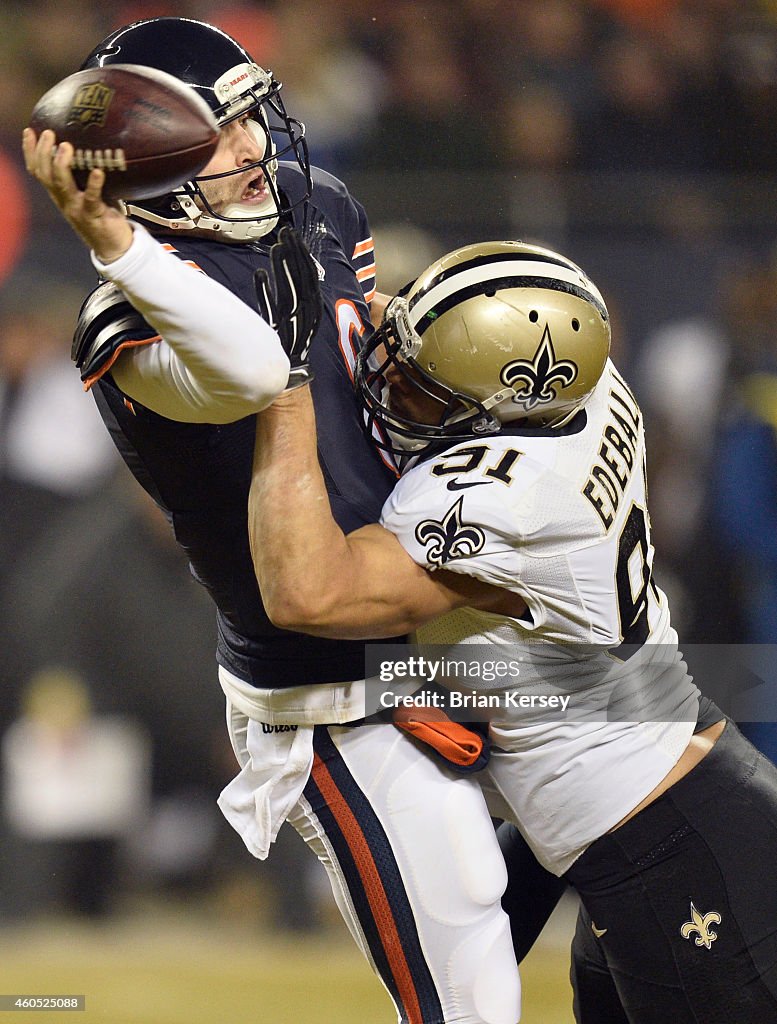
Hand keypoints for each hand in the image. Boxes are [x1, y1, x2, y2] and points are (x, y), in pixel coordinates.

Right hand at [22, 127, 132, 262]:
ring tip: (66, 146)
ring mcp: (77, 208)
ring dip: (61, 164)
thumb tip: (95, 145)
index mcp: (60, 195)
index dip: (31, 152)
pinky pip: (92, 199)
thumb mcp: (90, 193)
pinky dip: (94, 184)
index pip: (38, 171)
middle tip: (49, 133)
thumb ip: (86, 174)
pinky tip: (98, 172)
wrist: (115, 248)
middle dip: (43, 152)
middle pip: (45, 175)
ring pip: (61, 185)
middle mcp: (64, 201)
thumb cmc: (104, 216)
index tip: (30, 132)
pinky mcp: (94, 215)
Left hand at [254, 226, 322, 389]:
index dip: (301, 257)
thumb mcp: (287, 318)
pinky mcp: (280, 337)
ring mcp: (293, 328)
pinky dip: (265, 293)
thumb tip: (270, 268)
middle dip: (295, 256)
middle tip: (285, 233)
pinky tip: (259, 274)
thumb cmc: (285, 346)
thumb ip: (282, 296)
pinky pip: (272, 311)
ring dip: (284, 269)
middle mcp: (305, 318)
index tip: (292, 237)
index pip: (309, 279)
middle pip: (302, 282)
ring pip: (290, 292)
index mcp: (311, 312)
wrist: (286, 379)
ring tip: (276, 247)